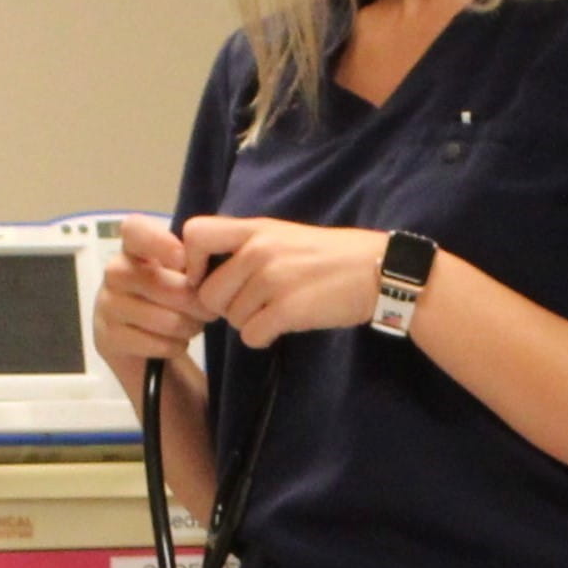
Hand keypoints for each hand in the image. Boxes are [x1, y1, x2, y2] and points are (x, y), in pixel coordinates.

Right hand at [94, 215, 213, 393]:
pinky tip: (171, 343)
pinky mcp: (108, 339)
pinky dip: (175, 347)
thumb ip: (193, 263)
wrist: (142, 347)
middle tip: (206, 311)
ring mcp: (107, 306)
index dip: (160, 242)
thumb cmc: (168, 302)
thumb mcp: (181, 276)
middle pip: (164, 285)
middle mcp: (115, 272)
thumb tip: (210, 268)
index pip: (135, 230)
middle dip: (196, 303)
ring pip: (166, 319)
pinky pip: (158, 344)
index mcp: (133, 249)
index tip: (183, 259)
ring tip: (190, 326)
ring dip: (189, 327)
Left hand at [180, 214, 397, 346]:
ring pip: (230, 318)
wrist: (377, 270)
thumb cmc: (328, 256)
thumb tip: (204, 273)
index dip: (191, 263)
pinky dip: (263, 338)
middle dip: (224, 307)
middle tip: (252, 305)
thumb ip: (246, 247)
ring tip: (277, 310)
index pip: (194, 234)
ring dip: (249, 322)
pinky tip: (282, 326)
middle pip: (207, 292)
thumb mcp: (283, 236)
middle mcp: (258, 250)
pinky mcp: (288, 309)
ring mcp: (272, 279)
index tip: (208, 276)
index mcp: (254, 228)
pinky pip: (251, 336)